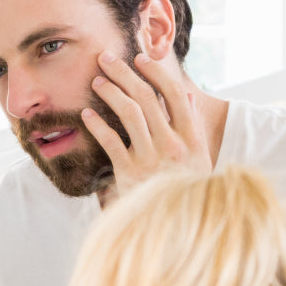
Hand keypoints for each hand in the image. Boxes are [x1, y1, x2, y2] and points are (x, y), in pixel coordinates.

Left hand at [82, 50, 210, 196]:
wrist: (176, 226)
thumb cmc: (186, 189)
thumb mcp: (199, 159)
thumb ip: (192, 127)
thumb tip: (186, 96)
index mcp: (190, 137)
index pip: (172, 93)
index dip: (154, 71)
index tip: (139, 58)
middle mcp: (171, 144)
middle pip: (146, 97)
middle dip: (124, 73)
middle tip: (106, 58)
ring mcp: (150, 159)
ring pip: (129, 113)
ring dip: (111, 92)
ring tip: (97, 81)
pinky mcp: (130, 173)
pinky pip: (111, 142)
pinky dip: (97, 125)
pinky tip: (87, 114)